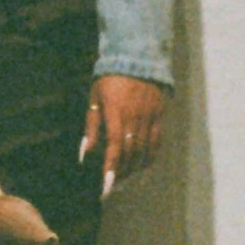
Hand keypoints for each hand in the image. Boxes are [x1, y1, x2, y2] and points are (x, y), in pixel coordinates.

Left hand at [80, 76, 165, 197]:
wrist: (137, 58)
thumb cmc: (110, 79)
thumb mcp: (95, 99)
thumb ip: (91, 127)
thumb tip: (85, 153)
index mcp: (116, 113)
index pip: (115, 147)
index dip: (111, 169)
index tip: (106, 187)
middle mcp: (135, 117)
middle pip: (130, 153)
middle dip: (120, 173)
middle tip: (111, 186)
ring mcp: (149, 117)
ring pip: (144, 151)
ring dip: (133, 168)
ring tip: (123, 179)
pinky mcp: (159, 116)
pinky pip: (156, 142)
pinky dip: (149, 157)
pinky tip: (141, 166)